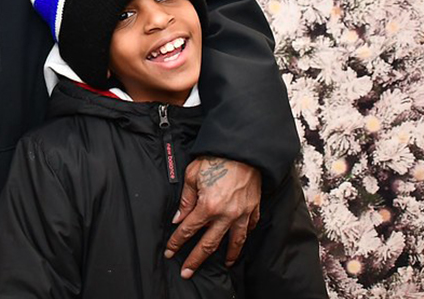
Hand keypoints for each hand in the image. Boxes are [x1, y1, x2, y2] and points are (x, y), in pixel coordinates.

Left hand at [165, 157, 260, 278]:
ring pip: (234, 241)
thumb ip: (185, 199)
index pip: (188, 230)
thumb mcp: (193, 175)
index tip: (170, 251)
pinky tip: (241, 241)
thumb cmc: (216, 159)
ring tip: (225, 264)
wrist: (242, 151)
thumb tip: (177, 218)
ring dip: (228, 255)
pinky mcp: (253, 209)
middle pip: (208, 244)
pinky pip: (249, 228)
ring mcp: (242, 214)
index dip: (177, 242)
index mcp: (208, 206)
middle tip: (187, 272)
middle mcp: (226, 215)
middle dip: (195, 259)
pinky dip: (245, 236)